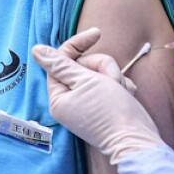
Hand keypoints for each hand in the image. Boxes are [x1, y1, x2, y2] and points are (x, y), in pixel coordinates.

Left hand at [32, 28, 162, 164]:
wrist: (137, 139)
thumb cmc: (110, 111)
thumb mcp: (85, 81)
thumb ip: (60, 64)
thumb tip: (37, 50)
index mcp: (59, 97)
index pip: (62, 59)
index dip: (79, 45)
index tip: (97, 34)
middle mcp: (71, 101)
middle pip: (83, 65)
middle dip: (102, 67)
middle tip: (113, 80)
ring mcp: (88, 103)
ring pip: (100, 73)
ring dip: (114, 77)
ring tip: (122, 92)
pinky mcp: (104, 105)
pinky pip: (110, 85)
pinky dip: (120, 87)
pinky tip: (127, 97)